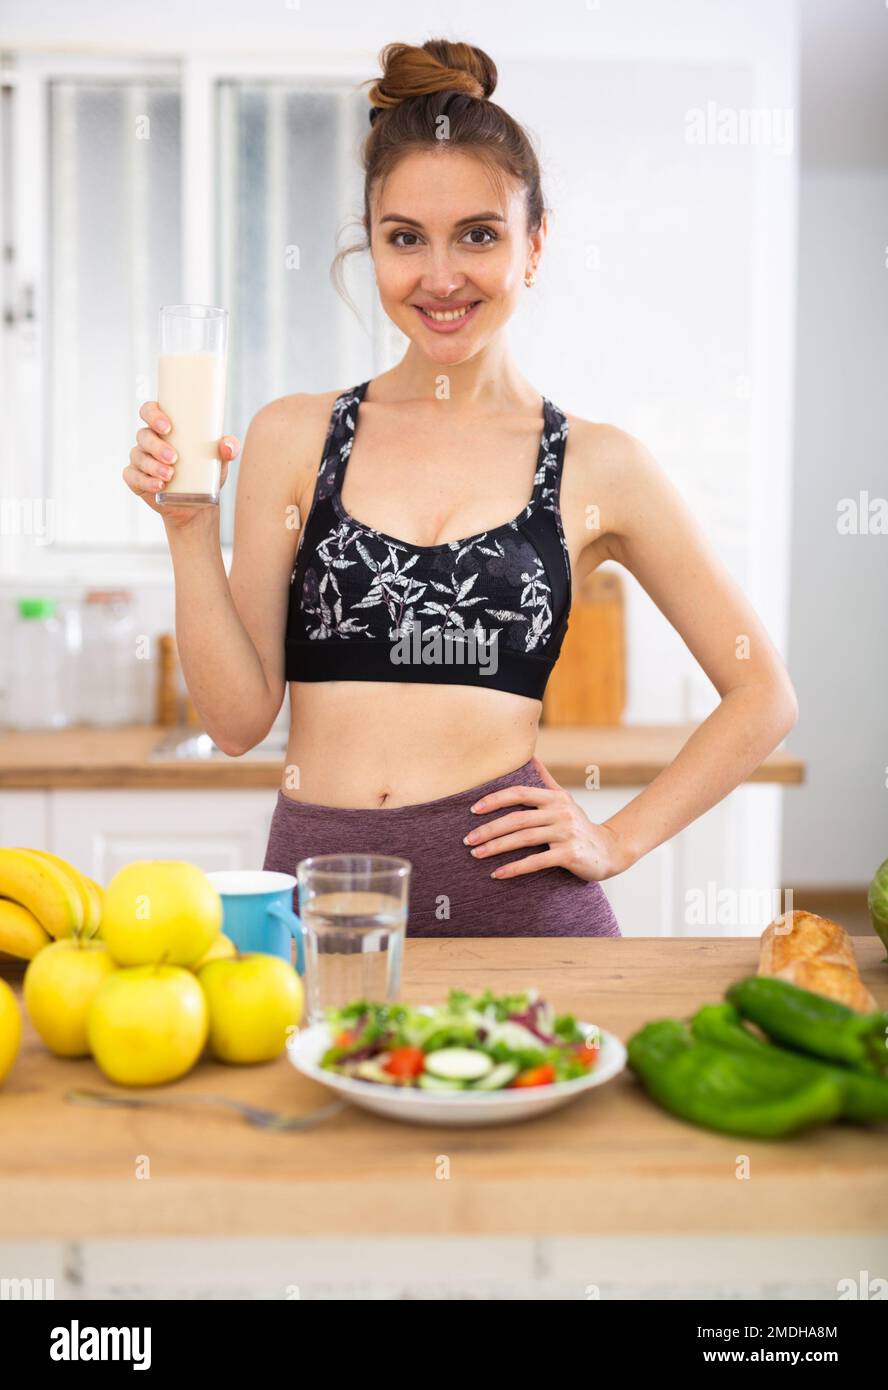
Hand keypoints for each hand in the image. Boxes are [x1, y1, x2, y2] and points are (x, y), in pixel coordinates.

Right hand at [123, 401, 240, 528]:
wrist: (197, 504)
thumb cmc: (205, 472)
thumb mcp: (220, 459)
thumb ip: (229, 448)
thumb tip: (227, 445)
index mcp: (164, 428)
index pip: (149, 410)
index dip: (153, 414)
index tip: (167, 427)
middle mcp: (149, 441)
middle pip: (143, 435)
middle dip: (157, 446)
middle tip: (174, 458)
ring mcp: (140, 460)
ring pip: (139, 457)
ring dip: (152, 465)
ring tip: (170, 475)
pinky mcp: (136, 479)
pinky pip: (132, 477)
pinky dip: (145, 482)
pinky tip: (158, 486)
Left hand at [462, 756, 635, 882]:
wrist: (609, 851)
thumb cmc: (579, 825)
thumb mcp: (564, 799)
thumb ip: (545, 780)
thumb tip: (530, 754)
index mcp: (555, 798)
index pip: (519, 793)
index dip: (494, 800)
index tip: (472, 810)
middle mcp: (560, 812)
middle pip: (517, 819)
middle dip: (488, 829)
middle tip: (467, 840)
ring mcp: (566, 833)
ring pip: (523, 839)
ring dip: (496, 848)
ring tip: (476, 855)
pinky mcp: (570, 854)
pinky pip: (536, 861)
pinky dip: (514, 868)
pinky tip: (497, 873)